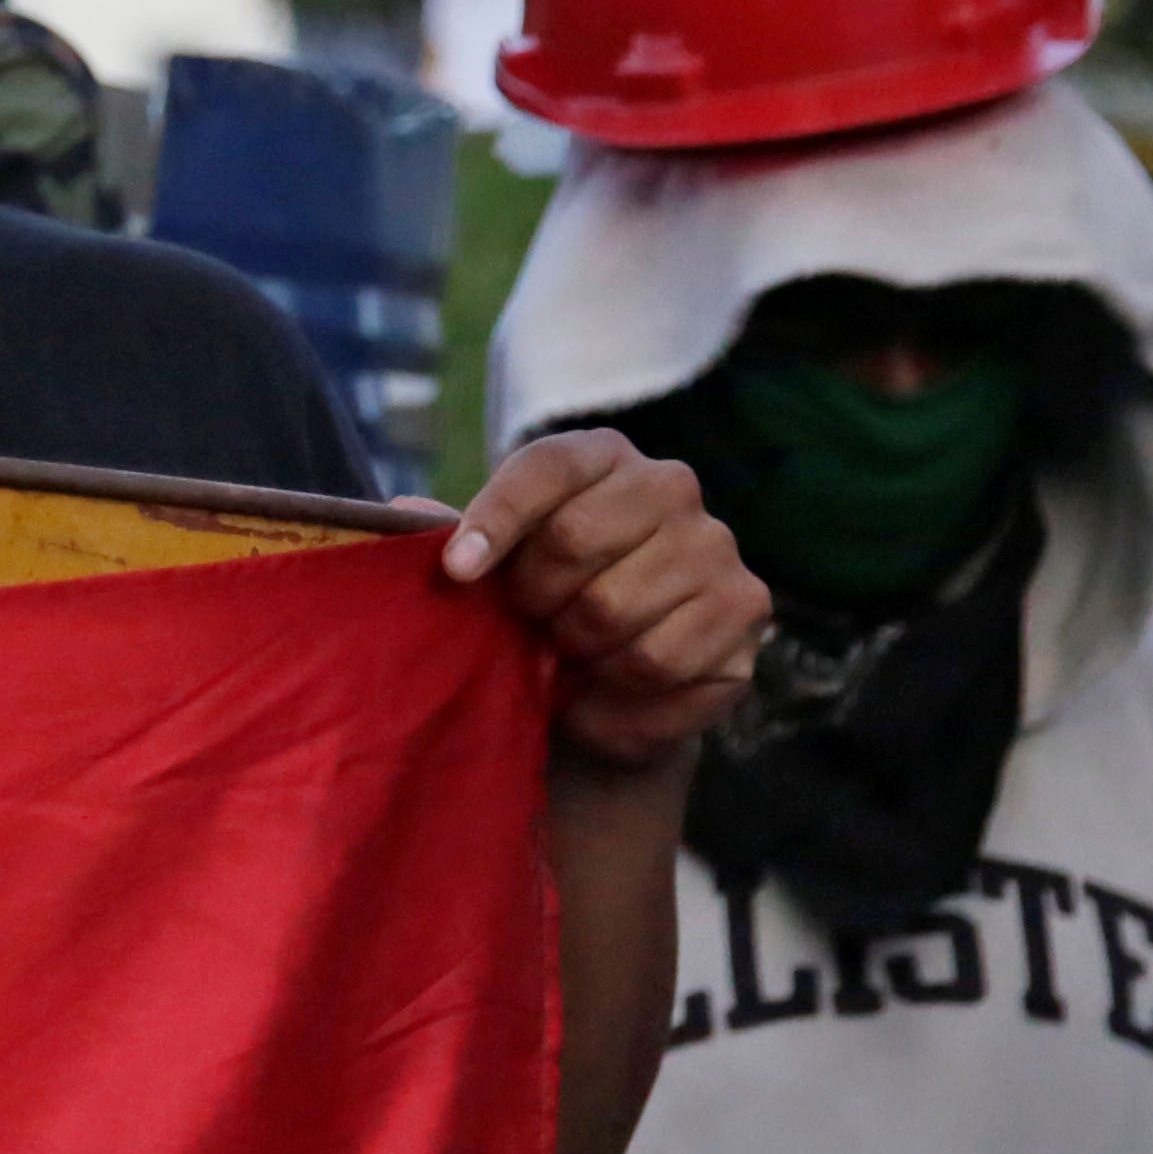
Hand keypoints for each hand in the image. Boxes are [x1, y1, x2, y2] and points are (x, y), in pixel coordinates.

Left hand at [444, 430, 764, 768]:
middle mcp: (669, 486)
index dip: (496, 519)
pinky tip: (601, 691)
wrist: (602, 694)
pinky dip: (611, 696)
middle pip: (573, 540)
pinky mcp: (746, 610)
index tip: (456, 573)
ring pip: (613, 611)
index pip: (545, 467)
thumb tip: (407, 517)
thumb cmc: (535, 612)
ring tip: (569, 655)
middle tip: (529, 624)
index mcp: (599, 457)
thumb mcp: (485, 573)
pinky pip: (657, 664)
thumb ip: (443, 539)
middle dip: (531, 601)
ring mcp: (717, 546)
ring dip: (572, 653)